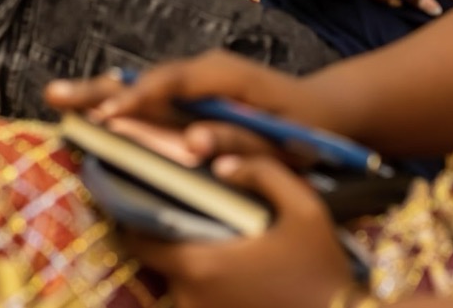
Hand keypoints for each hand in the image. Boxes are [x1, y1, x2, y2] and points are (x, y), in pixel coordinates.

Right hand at [45, 50, 306, 161]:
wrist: (320, 110)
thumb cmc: (301, 129)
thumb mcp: (277, 140)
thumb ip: (236, 141)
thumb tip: (193, 143)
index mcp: (224, 74)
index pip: (171, 83)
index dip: (137, 98)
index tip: (105, 116)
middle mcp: (206, 68)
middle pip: (148, 77)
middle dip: (102, 88)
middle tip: (55, 94)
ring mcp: (198, 78)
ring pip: (144, 83)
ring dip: (102, 91)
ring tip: (58, 96)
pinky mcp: (194, 92)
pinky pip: (152, 94)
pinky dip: (120, 97)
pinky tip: (92, 104)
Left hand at [124, 155, 353, 307]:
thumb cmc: (322, 267)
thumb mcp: (304, 207)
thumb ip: (262, 172)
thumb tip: (219, 159)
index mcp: (202, 264)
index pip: (140, 239)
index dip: (130, 213)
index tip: (130, 187)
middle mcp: (192, 297)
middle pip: (156, 258)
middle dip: (159, 229)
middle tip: (170, 198)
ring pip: (175, 278)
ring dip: (181, 252)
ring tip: (196, 222)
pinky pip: (195, 295)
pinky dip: (199, 275)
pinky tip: (220, 253)